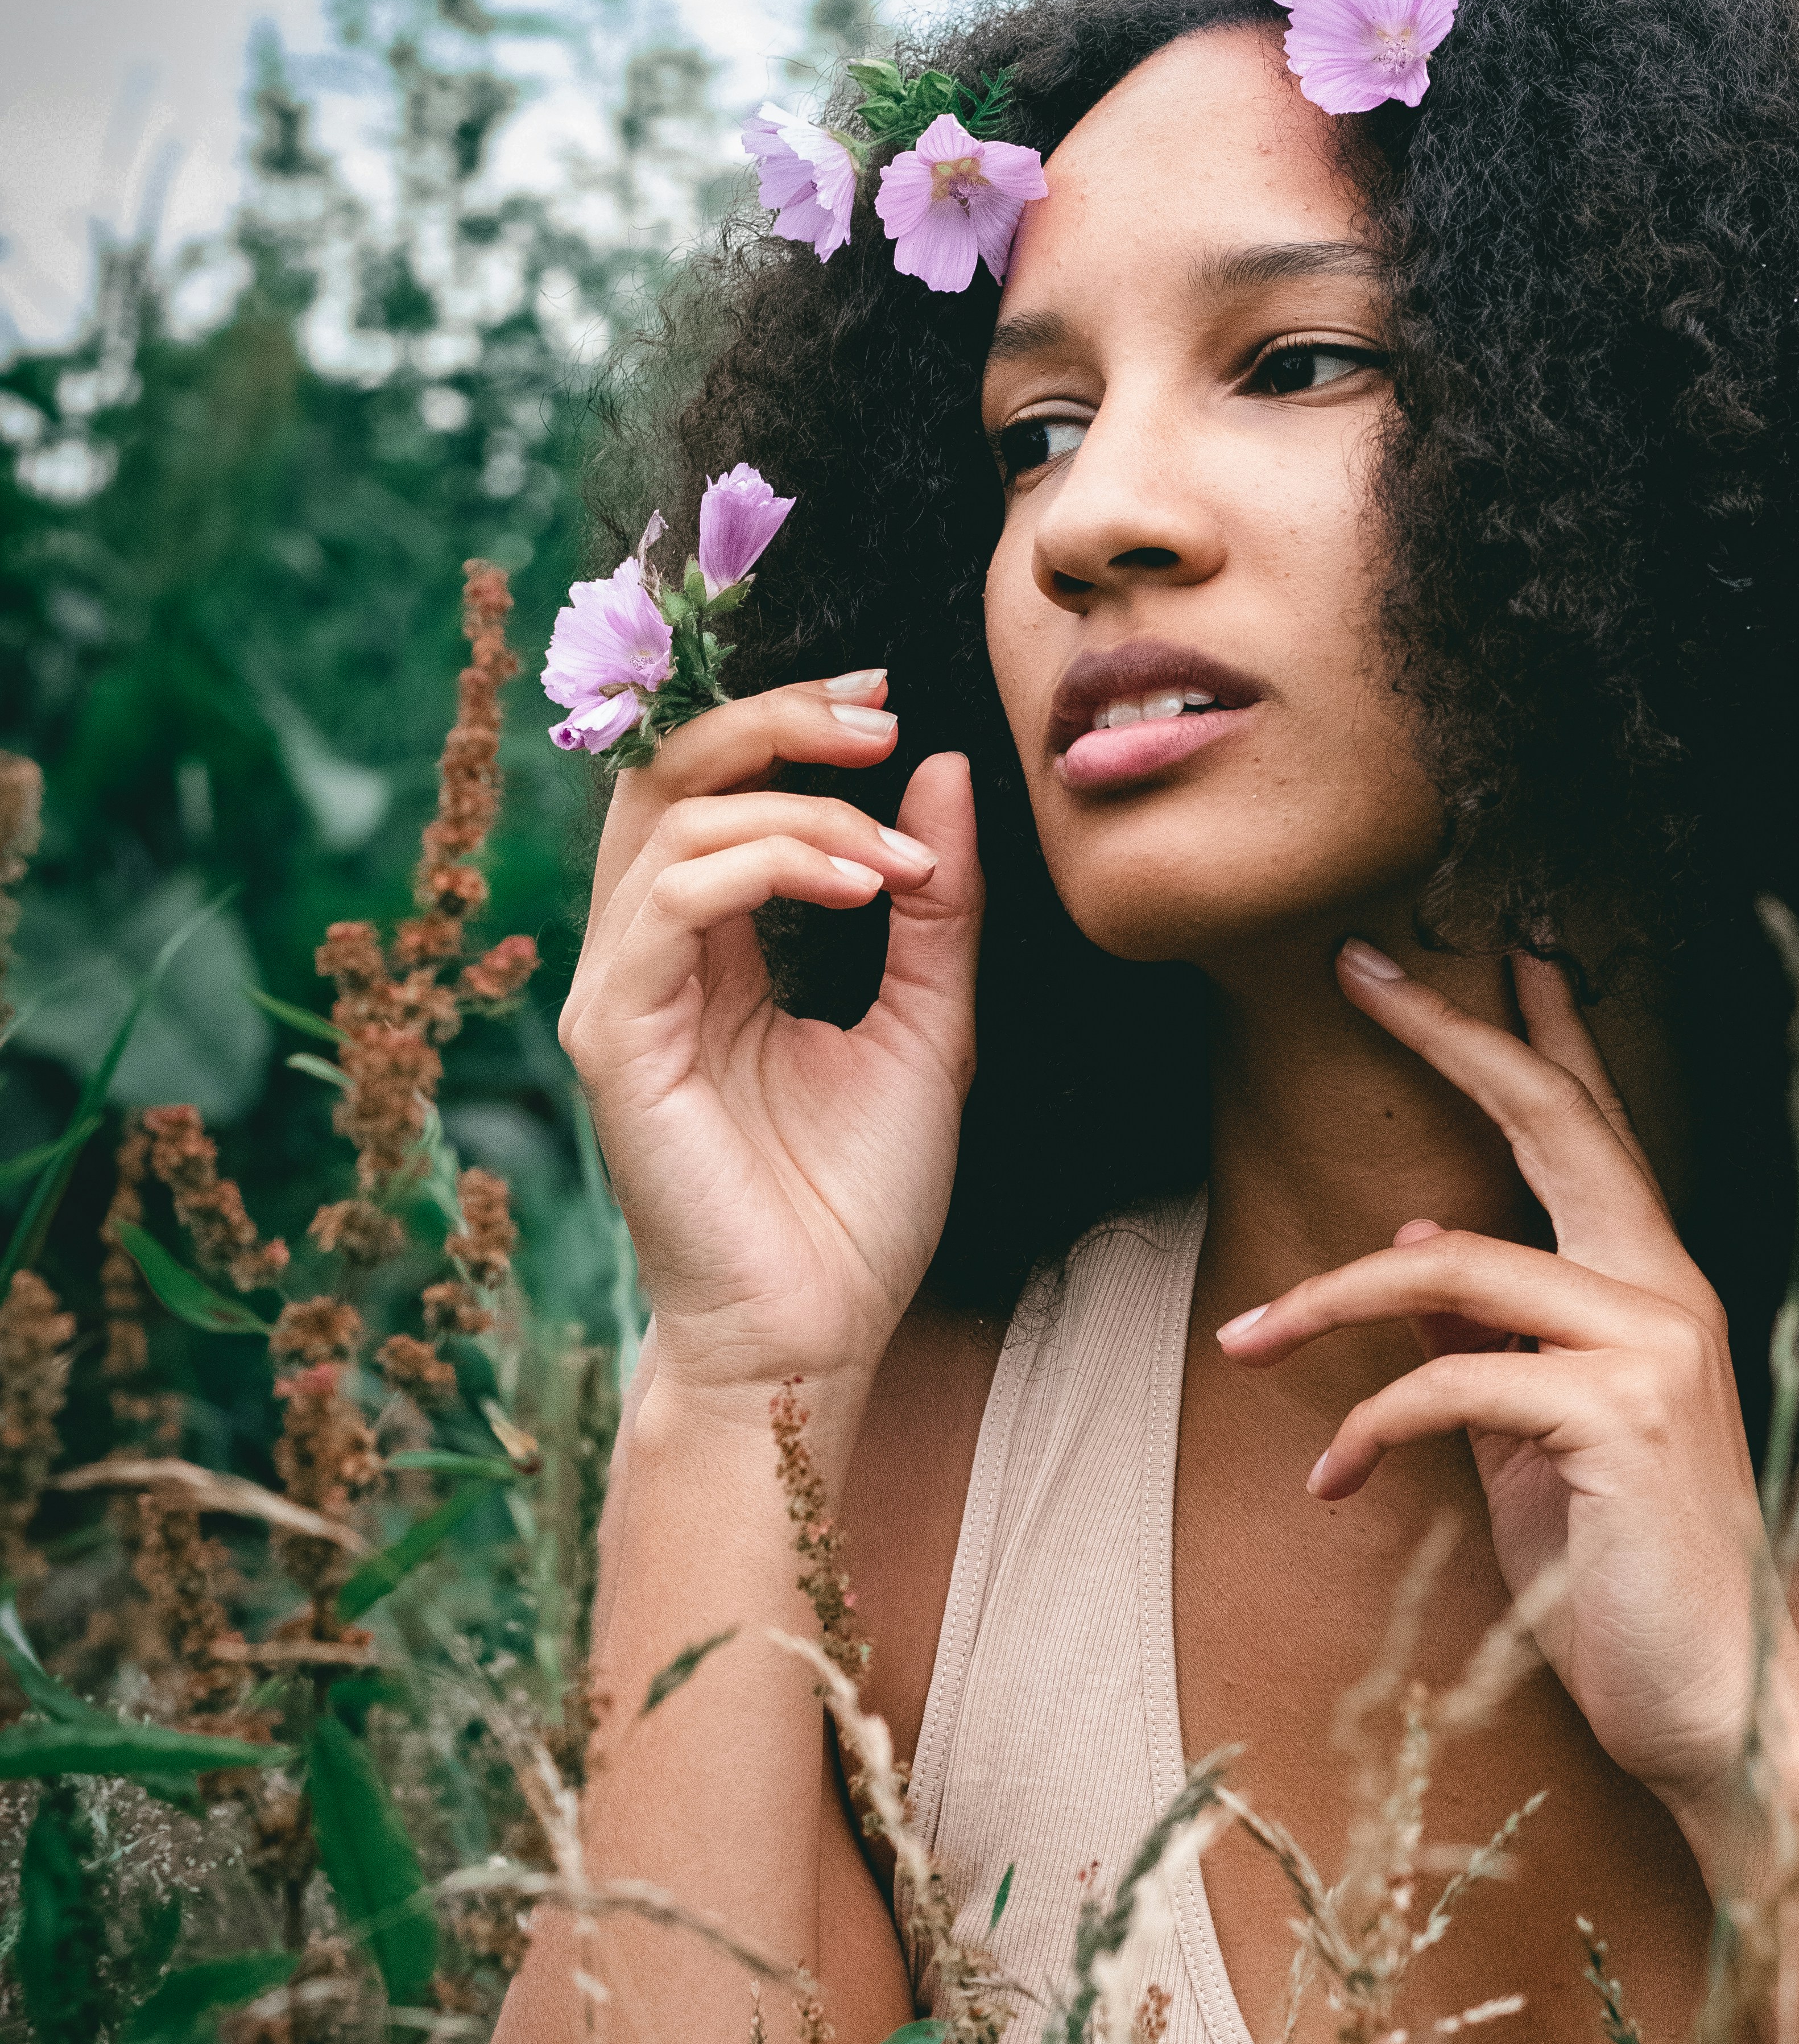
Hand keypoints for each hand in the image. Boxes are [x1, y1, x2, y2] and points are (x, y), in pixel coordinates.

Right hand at [558, 678, 981, 1405]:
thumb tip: (938, 769)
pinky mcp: (615, 1039)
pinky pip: (673, 903)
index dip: (787, 727)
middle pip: (666, 774)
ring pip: (674, 823)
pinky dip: (770, 865)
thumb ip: (936, 903)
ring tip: (899, 858)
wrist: (821, 1331)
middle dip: (773, 721)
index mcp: (711, 950)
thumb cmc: (861, 1203)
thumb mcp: (931, 1024)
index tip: (889, 711)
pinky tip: (861, 886)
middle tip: (877, 715)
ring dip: (802, 810)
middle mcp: (649, 958)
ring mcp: (621, 996)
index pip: (713, 789)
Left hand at [1216, 945, 1777, 1823]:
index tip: (1483, 952)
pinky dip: (1372, 1424)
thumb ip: (1488, 1345)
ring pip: (1453, 1267)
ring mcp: (1655, 1349)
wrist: (1715, 1710)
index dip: (1532, 1034)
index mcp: (1655, 1290)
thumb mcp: (1534, 1444)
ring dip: (1328, 1302)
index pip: (1591, 1128)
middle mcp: (1670, 1293)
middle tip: (1358, 965)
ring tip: (1247, 1342)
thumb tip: (1415, 1250)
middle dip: (1451, 1037)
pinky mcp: (1619, 1418)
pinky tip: (1335, 1478)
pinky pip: (1451, 1382)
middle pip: (1551, 1125)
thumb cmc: (1618, 1583)